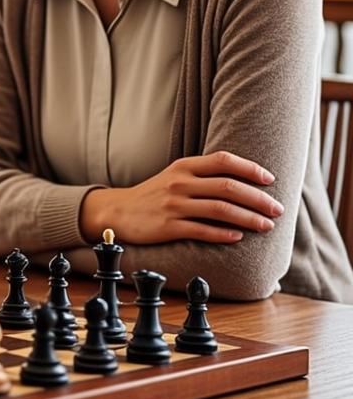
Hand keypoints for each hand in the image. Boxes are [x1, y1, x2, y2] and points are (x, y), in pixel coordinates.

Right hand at [80, 150, 283, 244]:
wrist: (119, 211)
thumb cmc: (155, 194)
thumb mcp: (175, 176)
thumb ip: (203, 175)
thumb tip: (244, 181)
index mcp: (183, 167)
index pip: (222, 161)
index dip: (249, 168)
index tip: (270, 179)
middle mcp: (179, 183)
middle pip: (227, 186)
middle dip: (257, 198)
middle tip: (277, 208)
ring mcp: (173, 205)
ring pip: (219, 210)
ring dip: (248, 218)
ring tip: (266, 225)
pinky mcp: (168, 226)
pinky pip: (202, 230)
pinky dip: (223, 234)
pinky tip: (238, 238)